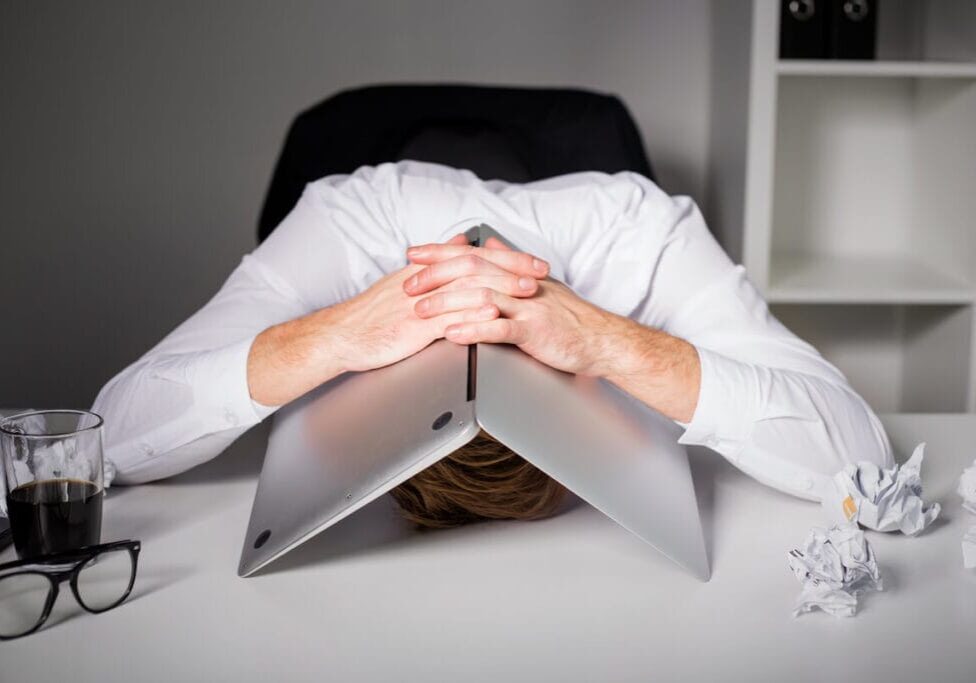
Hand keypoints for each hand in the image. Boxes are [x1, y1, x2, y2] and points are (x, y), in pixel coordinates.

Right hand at [248, 234, 548, 406]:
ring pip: (467, 288)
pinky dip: (472, 312)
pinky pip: (448, 316)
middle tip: (541, 271)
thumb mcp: (407, 282)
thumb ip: (437, 262)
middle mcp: (426, 281)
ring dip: (502, 288)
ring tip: (528, 291)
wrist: (342, 335)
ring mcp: (421, 303)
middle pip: (476, 266)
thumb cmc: (373, 315)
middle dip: (513, 268)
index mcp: (426, 271)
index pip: (473, 255)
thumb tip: (462, 241)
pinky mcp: (414, 326)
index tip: (533, 261)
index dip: (506, 258)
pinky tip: (493, 313)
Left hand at [406, 239, 700, 420]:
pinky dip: (473, 329)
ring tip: (420, 311)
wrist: (601, 340)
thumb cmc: (568, 317)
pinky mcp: (534, 331)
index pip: (472, 254)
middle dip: (435, 276)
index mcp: (516, 272)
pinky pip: (499, 328)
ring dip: (447, 303)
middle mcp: (520, 283)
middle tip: (407, 284)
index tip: (412, 254)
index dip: (440, 253)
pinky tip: (452, 334)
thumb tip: (490, 246)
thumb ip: (510, 264)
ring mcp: (527, 306)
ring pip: (480, 297)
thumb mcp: (538, 285)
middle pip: (471, 270)